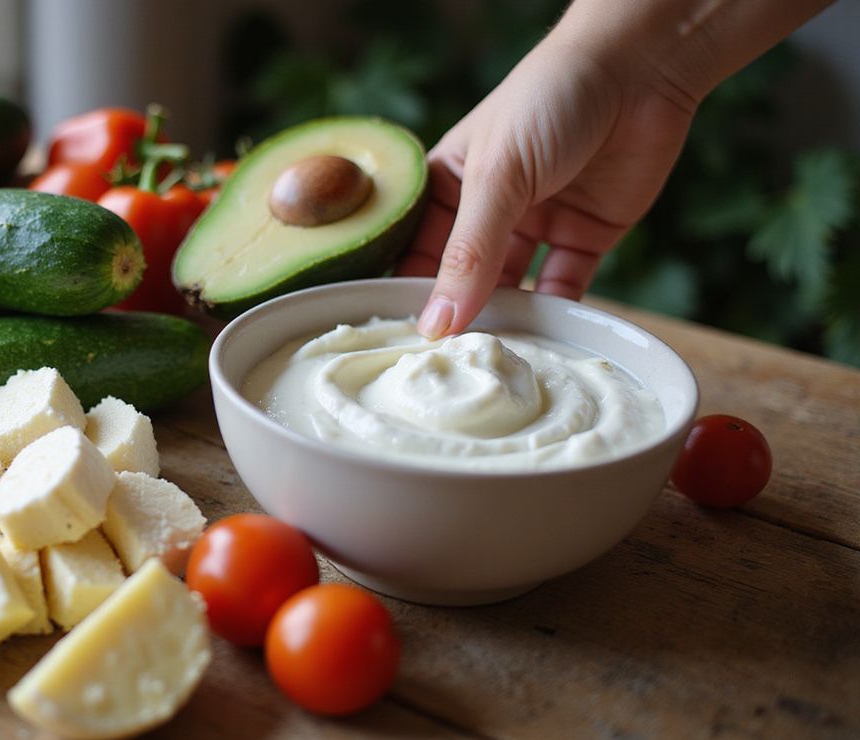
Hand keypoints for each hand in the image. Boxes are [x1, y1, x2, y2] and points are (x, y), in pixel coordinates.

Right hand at [399, 32, 696, 337]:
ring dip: (504, 321)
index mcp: (448, 185)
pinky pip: (564, 286)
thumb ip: (468, 254)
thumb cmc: (550, 99)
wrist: (643, 67)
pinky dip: (555, 313)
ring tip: (490, 363)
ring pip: (511, 288)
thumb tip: (435, 323)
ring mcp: (535, 224)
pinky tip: (543, 340)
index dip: (406, 294)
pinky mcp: (584, 235)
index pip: (414, 250)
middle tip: (441, 371)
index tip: (398, 345)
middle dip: (454, 318)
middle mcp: (487, 209)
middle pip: (461, 277)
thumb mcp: (497, 177)